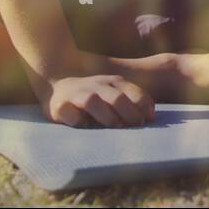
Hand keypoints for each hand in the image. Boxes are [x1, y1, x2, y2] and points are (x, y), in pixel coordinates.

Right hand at [41, 75, 155, 127]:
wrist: (56, 82)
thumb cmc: (93, 93)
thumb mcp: (114, 91)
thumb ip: (131, 100)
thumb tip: (151, 117)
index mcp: (114, 82)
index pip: (134, 92)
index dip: (144, 106)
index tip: (150, 119)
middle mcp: (97, 86)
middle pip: (116, 97)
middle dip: (129, 113)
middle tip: (137, 125)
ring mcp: (77, 94)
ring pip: (92, 101)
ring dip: (106, 116)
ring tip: (116, 126)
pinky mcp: (59, 106)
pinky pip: (69, 112)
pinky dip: (77, 120)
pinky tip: (84, 126)